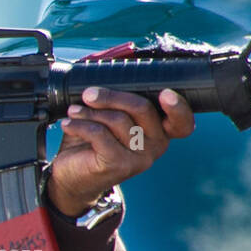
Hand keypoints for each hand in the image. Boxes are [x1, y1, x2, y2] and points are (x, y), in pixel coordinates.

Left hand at [48, 87, 194, 215]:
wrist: (71, 178)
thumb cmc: (92, 145)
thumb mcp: (110, 119)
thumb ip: (120, 102)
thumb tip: (111, 72)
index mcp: (159, 132)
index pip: (181, 122)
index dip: (178, 107)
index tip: (166, 94)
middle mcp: (156, 146)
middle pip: (142, 108)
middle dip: (111, 96)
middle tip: (89, 95)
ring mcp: (139, 158)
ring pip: (117, 119)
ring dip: (90, 111)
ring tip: (74, 111)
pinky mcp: (118, 164)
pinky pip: (100, 133)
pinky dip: (80, 125)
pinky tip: (69, 124)